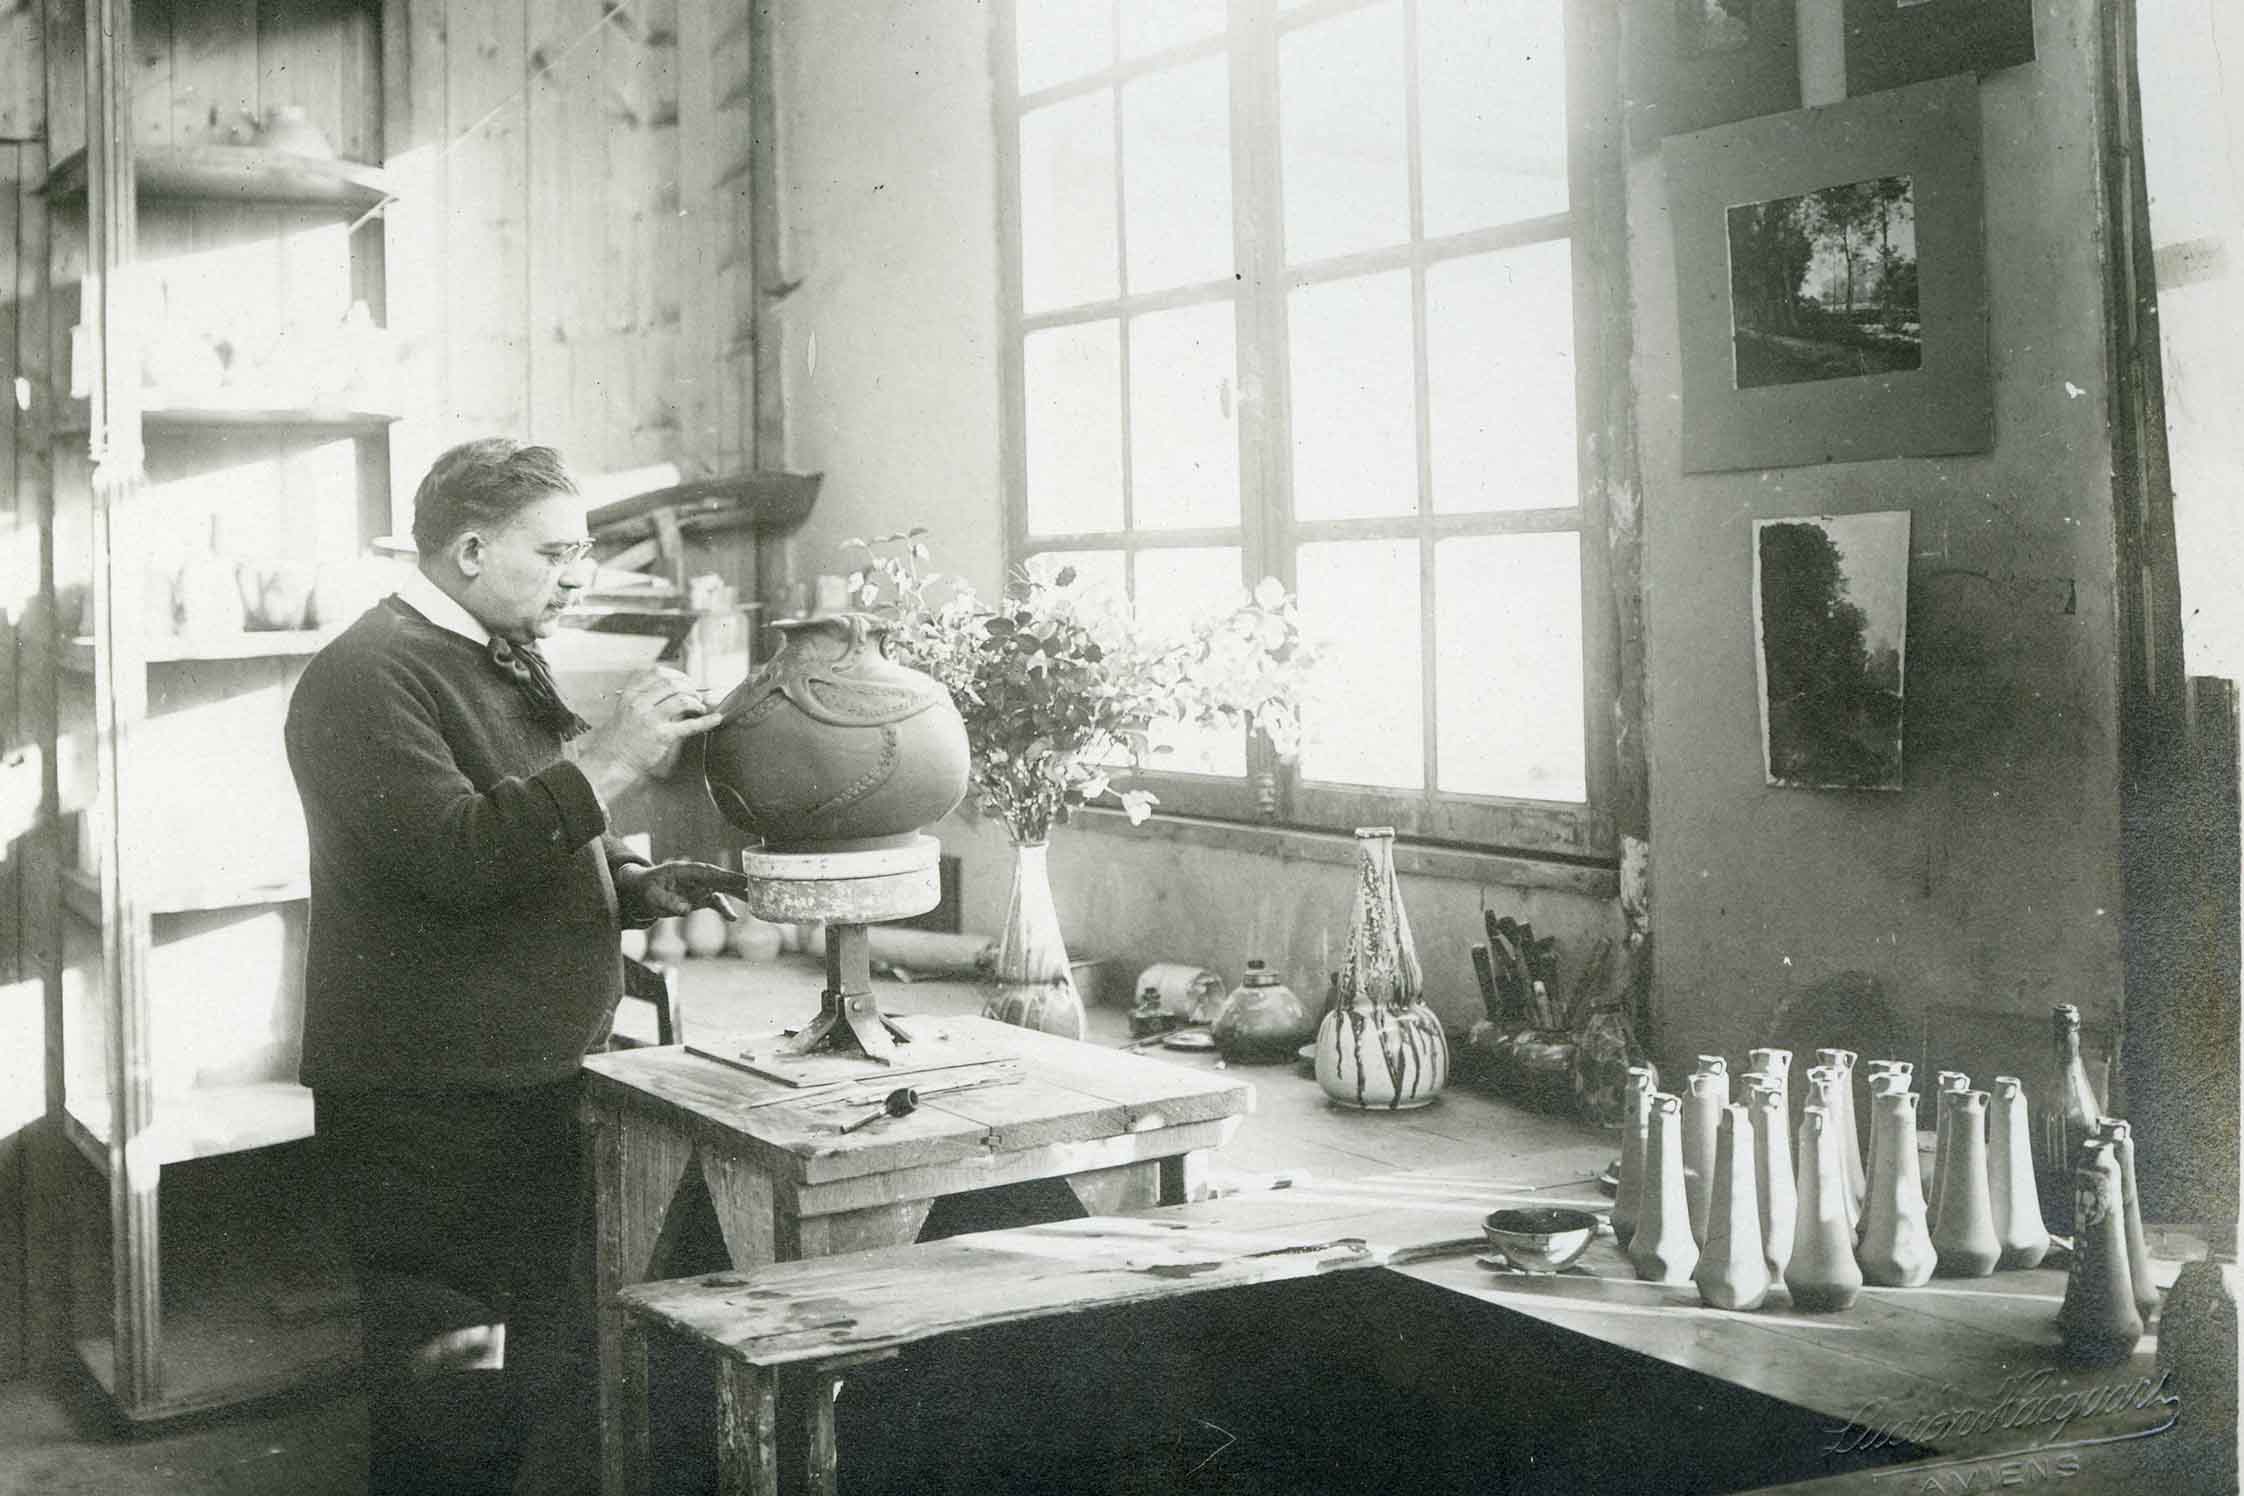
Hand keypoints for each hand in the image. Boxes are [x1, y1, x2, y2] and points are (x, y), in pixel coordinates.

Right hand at [574, 668, 725, 802]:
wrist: (612, 759)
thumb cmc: (622, 736)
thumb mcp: (627, 708)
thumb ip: (645, 695)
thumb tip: (675, 688)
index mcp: (630, 694)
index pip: (657, 672)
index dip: (676, 674)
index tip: (685, 680)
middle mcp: (639, 703)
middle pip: (672, 684)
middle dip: (689, 686)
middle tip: (696, 694)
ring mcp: (650, 719)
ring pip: (681, 699)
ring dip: (695, 701)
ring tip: (699, 707)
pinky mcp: (661, 736)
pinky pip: (689, 725)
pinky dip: (706, 721)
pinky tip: (716, 719)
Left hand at [621, 860, 754, 920]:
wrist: (644, 890)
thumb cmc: (648, 888)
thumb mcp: (653, 896)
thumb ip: (669, 902)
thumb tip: (686, 910)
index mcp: (687, 870)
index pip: (710, 873)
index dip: (727, 876)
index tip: (741, 880)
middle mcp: (698, 877)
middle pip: (722, 879)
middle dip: (739, 883)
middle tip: (757, 887)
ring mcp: (700, 887)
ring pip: (723, 889)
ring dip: (738, 894)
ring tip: (755, 901)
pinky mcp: (700, 897)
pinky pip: (716, 902)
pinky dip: (725, 909)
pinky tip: (733, 918)